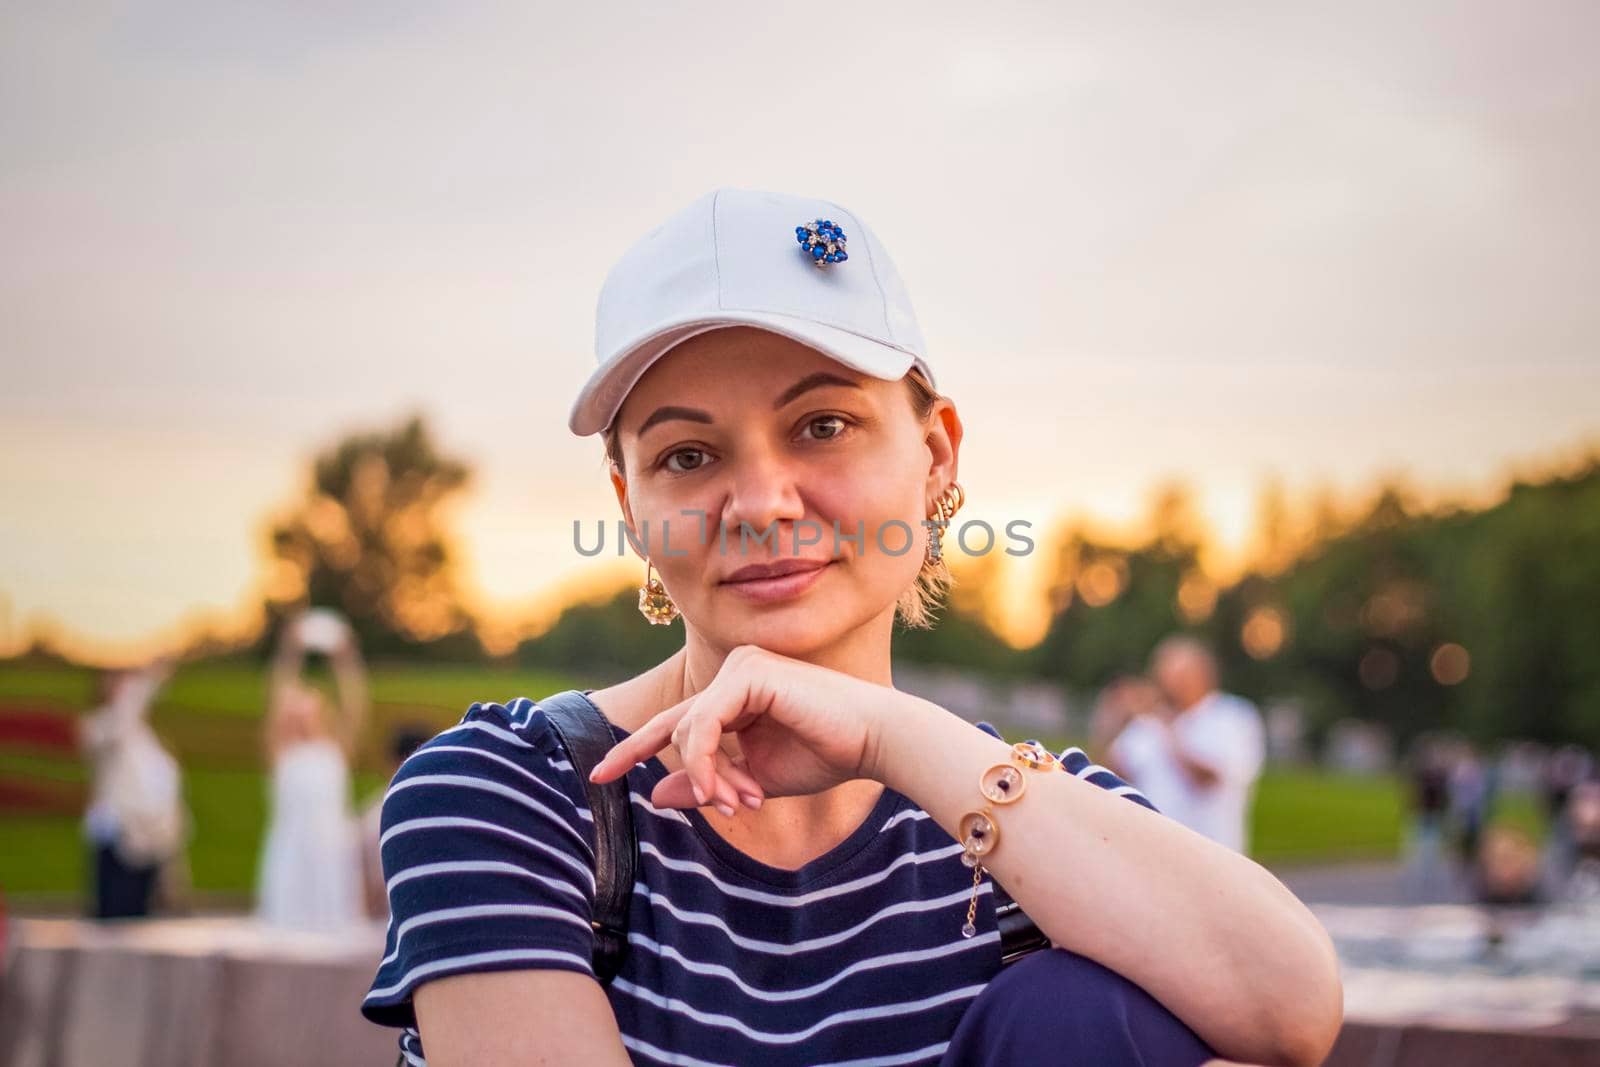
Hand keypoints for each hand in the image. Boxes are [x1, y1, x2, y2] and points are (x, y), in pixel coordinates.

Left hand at [587, 645, 900, 815]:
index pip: (675, 721)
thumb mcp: (754, 781)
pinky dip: (707, 759)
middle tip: (696, 798)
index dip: (634, 748)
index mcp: (736, 692)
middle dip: (685, 772)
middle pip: (681, 728)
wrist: (875, 741)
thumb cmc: (826, 756)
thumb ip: (707, 784)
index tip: (599, 776)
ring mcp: (741, 666)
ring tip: (742, 802)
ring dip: (710, 775)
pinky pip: (705, 722)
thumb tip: (656, 795)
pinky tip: (721, 788)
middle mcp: (734, 671)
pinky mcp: (750, 672)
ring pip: (690, 727)